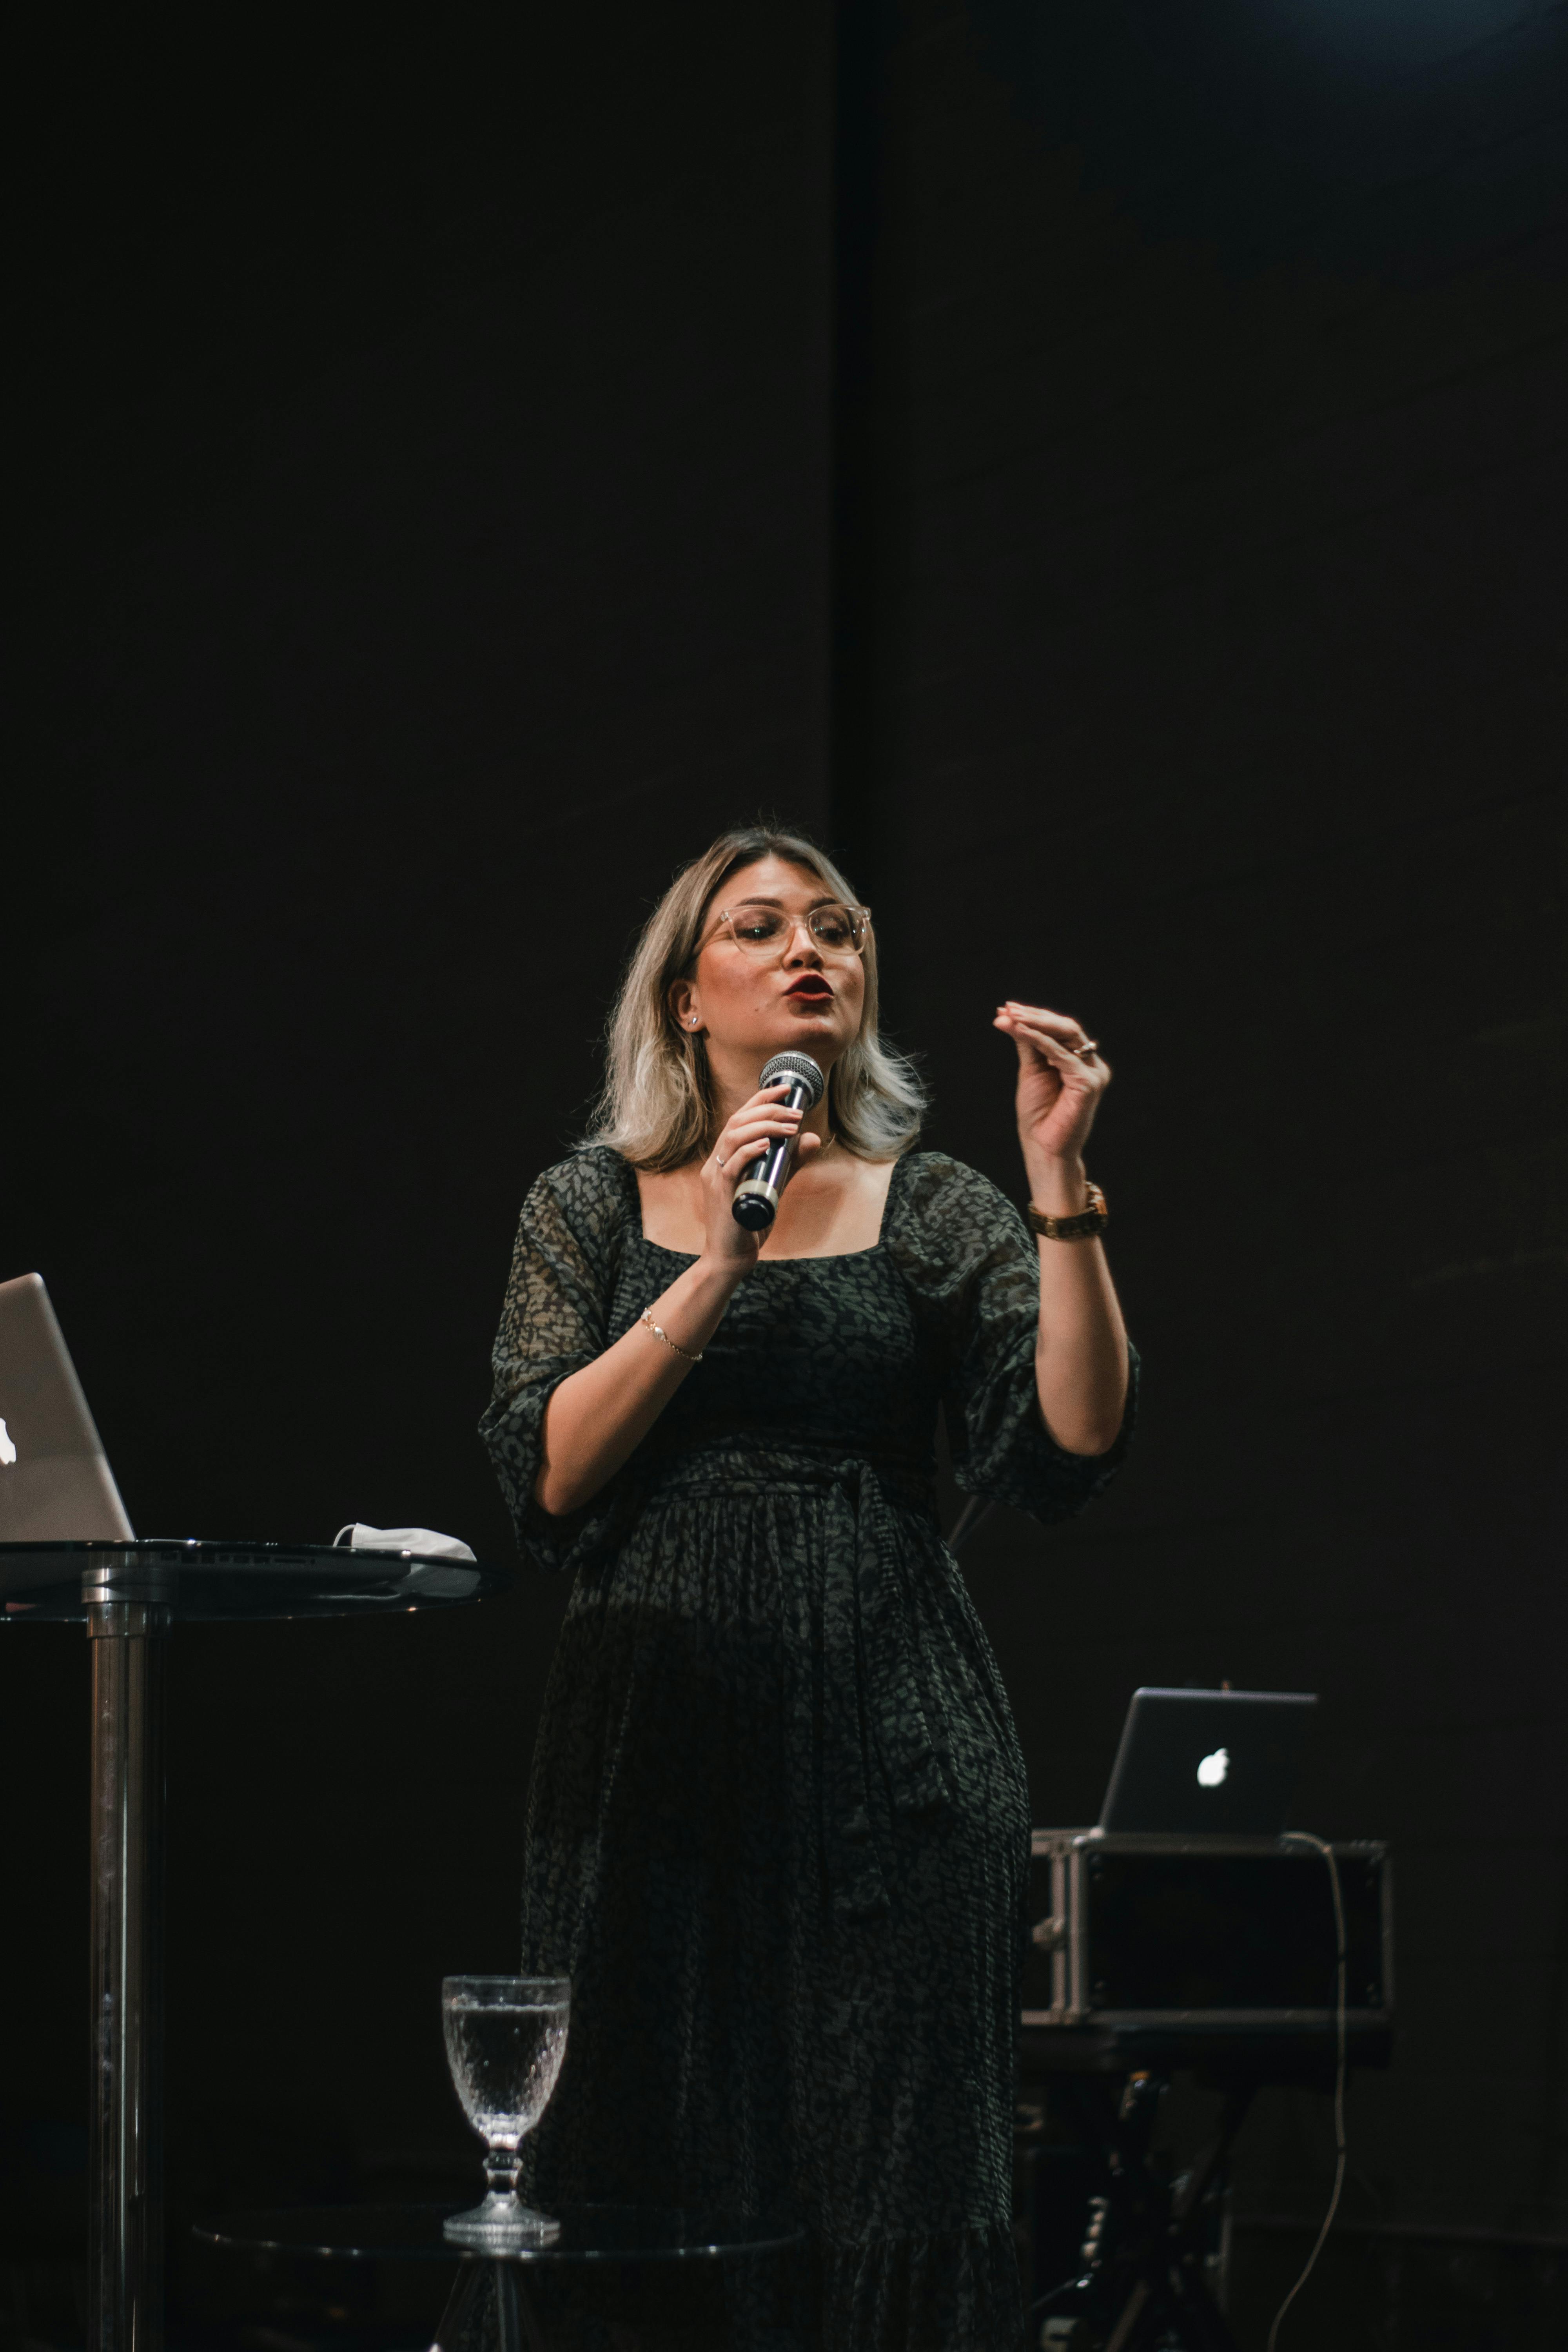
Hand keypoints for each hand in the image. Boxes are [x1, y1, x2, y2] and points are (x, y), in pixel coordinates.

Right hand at [698, 1084, 822, 1269]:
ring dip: (764, 1127)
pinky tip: (767, 1145)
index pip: (739, 1118)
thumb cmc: (749, 1224)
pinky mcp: (721, 1195)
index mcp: (724, 1158)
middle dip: (768, 1110)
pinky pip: (731, 1166)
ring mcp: (715, 1178)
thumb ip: (790, 1163)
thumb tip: (812, 1138)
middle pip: (736, 1121)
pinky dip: (749, 1151)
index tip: (786, 1089)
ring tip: (790, 1126)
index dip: (761, 1099)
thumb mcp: (774, 1185)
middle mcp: (716, 1163)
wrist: (730, 1258)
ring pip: (733, 1137)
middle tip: (796, 1111)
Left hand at [993, 1002, 1109, 1183]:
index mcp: (1080, 1062)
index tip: (1006, 1008)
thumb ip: (1028, 1044)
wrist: (1043, 1148)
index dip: (1035, 1016)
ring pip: (1067, 1035)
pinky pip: (1061, 1055)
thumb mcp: (1031, 1071)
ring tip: (1011, 1016)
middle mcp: (1091, 1065)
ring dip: (1035, 1023)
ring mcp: (1093, 1073)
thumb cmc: (1039, 1115)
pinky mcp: (1088, 1083)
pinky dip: (1039, 1040)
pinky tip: (1020, 1031)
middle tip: (1008, 1009)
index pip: (1060, 1030)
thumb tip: (1010, 1015)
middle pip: (1066, 1028)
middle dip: (1035, 1016)